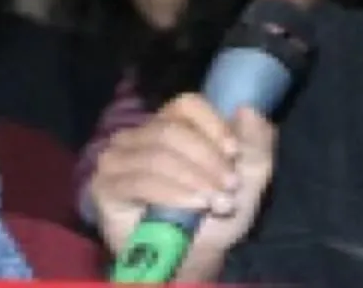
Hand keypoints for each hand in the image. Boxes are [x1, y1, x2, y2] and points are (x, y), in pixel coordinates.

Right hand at [90, 93, 275, 269]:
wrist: (197, 257)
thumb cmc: (219, 212)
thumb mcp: (250, 176)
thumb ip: (257, 141)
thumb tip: (247, 108)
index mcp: (172, 124)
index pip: (186, 104)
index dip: (212, 125)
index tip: (235, 152)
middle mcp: (139, 135)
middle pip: (172, 130)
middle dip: (207, 160)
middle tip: (230, 187)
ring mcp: (117, 159)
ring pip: (158, 155)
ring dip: (195, 180)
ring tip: (218, 203)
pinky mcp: (105, 187)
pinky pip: (140, 181)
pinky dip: (173, 193)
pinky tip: (194, 206)